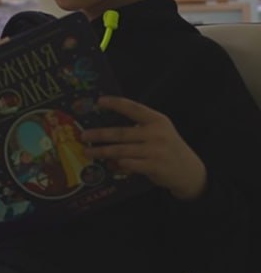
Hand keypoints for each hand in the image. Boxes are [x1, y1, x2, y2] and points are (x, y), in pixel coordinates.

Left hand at [82, 96, 206, 200]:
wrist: (190, 171)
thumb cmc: (167, 148)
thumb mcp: (159, 131)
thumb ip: (139, 128)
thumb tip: (106, 131)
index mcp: (157, 120)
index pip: (134, 108)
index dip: (116, 104)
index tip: (99, 101)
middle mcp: (157, 133)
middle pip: (121, 133)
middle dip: (100, 135)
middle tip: (84, 135)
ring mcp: (155, 150)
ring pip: (121, 151)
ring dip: (102, 152)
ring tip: (88, 152)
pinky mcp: (154, 166)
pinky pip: (128, 164)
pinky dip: (116, 164)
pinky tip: (107, 164)